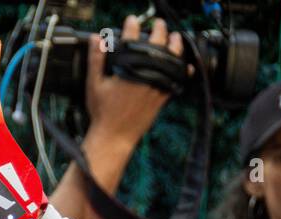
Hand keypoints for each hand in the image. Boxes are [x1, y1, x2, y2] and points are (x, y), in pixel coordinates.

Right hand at [84, 16, 183, 155]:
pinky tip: (185, 63)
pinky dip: (184, 69)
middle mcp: (146, 72)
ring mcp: (157, 83)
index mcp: (128, 67)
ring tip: (174, 37)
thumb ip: (96, 59)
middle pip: (157, 43)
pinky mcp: (163, 95)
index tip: (131, 19)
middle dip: (159, 29)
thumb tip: (95, 38)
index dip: (132, 25)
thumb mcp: (94, 84)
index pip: (131, 38)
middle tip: (157, 24)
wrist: (114, 136)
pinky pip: (179, 78)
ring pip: (172, 58)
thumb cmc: (102, 113)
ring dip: (175, 44)